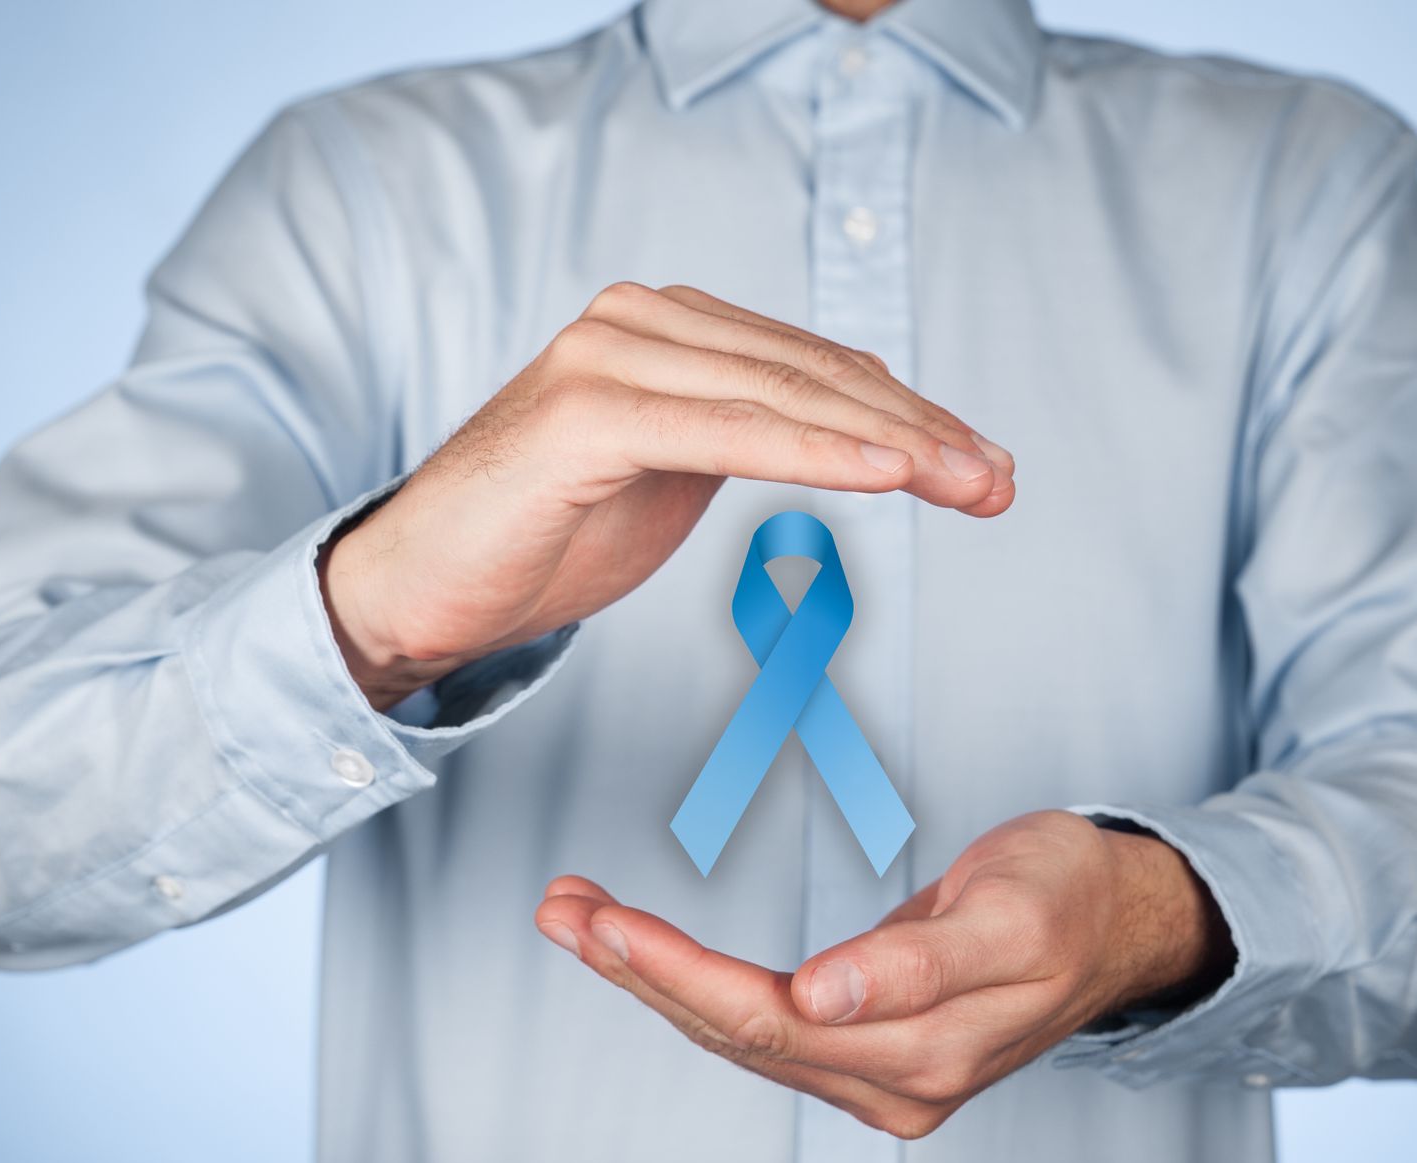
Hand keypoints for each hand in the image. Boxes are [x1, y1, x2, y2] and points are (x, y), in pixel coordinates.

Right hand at [320, 282, 1014, 708]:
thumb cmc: (541, 539)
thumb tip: (850, 438)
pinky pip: (728, 430)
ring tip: (969, 486)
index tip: (983, 469)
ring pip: (786, 397)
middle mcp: (642, 322)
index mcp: (669, 330)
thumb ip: (746, 438)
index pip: (817, 369)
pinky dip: (816, 453)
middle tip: (999, 485)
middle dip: (923, 434)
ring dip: (893, 444)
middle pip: (816, 376)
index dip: (911, 419)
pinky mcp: (587, 409)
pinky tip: (888, 476)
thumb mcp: (672, 480)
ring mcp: (611, 355)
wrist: (418, 587)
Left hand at [533, 811, 1234, 1138]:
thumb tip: (828, 993)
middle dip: (639, 970)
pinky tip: (648, 951)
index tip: (605, 924)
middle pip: (735, 1030)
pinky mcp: (869, 1050)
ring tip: (579, 915)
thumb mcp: (1010, 912)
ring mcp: (878, 1075)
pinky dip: (696, 982)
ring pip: (738, 1030)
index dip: (677, 972)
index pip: (768, 1018)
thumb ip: (918, 960)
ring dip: (653, 976)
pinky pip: (763, 1023)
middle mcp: (892, 1083)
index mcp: (924, 1053)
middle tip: (563, 906)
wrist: (1119, 921)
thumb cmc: (1069, 897)